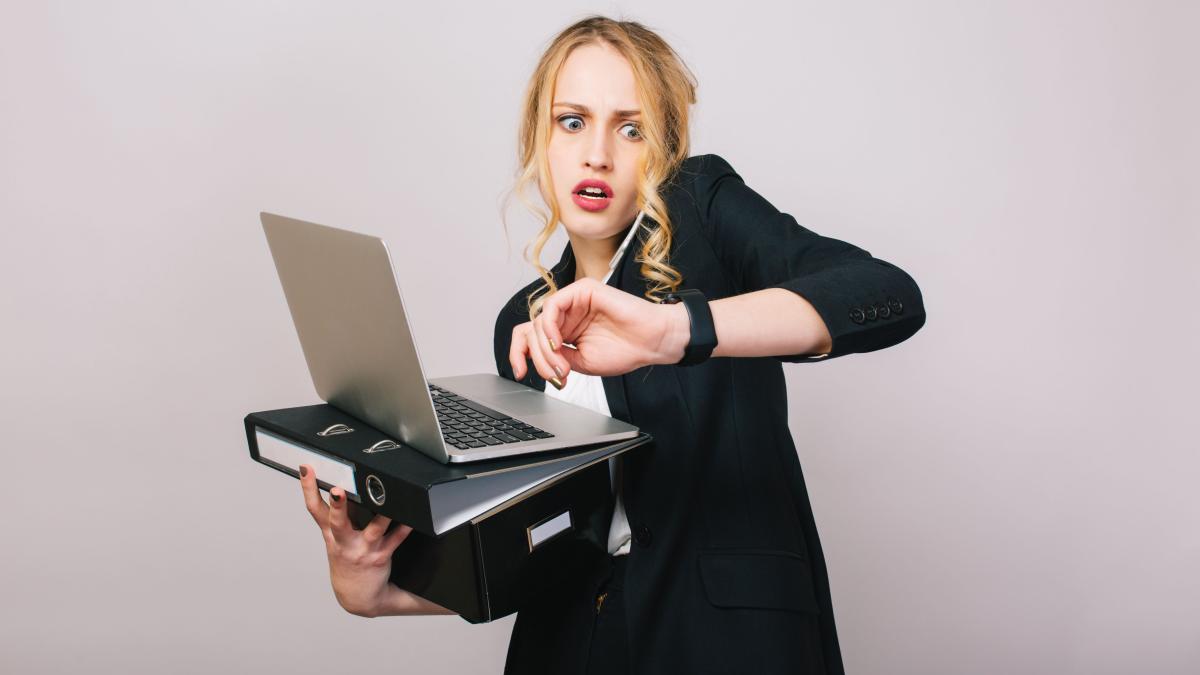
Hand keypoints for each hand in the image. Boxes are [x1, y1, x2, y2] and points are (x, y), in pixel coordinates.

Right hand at [298, 465, 451, 616]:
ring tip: (387, 501)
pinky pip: (394, 541)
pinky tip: (412, 520)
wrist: (357, 596)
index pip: (315, 509)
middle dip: (337, 506)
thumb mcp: (337, 539)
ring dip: (381, 517)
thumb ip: (341, 514)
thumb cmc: (348, 559)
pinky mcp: (380, 557)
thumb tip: (347, 483)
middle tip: (337, 491)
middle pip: (337, 522)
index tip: (307, 468)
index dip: (308, 488)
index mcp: (330, 534)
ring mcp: (363, 550)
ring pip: (372, 531)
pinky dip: (404, 529)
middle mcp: (344, 542)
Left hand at [509, 277, 690, 382]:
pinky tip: (559, 343)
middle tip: (554, 373)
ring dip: (546, 348)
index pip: (530, 337)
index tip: (520, 372)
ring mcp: (572, 301)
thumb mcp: (579, 363)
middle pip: (530, 331)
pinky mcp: (582, 290)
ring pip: (539, 321)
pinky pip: (552, 306)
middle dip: (537, 357)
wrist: (650, 342)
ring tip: (562, 364)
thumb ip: (554, 357)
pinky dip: (550, 327)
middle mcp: (565, 315)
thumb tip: (534, 359)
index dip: (519, 354)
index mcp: (564, 331)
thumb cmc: (624, 350)